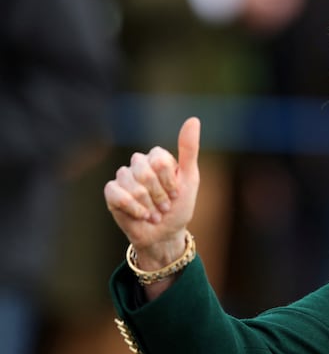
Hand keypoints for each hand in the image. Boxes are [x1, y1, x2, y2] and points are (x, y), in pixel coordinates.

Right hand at [104, 117, 200, 262]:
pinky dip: (133, 208)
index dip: (169, 182)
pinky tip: (141, 215)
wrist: (165, 234)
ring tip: (154, 213)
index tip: (176, 194)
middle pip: (145, 172)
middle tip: (165, 206)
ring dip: (148, 204)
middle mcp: (139, 164)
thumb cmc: (179, 207)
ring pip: (132, 185)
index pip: (159, 160)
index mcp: (158, 157)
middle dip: (159, 195)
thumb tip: (193, 119)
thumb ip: (189, 150)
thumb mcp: (190, 178)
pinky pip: (117, 194)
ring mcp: (124, 177)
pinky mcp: (111, 192)